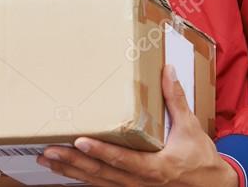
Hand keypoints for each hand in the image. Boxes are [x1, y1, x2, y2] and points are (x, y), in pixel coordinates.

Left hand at [35, 65, 238, 186]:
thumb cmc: (201, 158)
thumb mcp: (190, 128)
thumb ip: (175, 100)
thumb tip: (167, 70)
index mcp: (156, 167)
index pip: (123, 161)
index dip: (101, 152)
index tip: (80, 142)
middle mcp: (141, 182)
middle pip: (102, 173)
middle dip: (73, 162)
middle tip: (48, 150)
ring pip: (97, 181)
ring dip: (70, 171)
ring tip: (46, 158)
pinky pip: (102, 185)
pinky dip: (81, 177)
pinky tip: (63, 170)